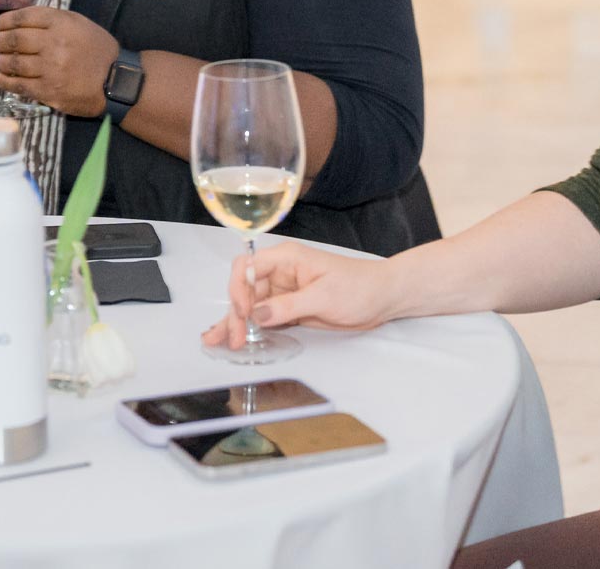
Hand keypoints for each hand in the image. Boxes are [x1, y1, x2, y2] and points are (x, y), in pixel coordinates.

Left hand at [0, 6, 118, 116]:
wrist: (116, 81)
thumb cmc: (98, 49)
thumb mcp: (79, 23)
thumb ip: (52, 19)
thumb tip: (22, 18)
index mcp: (61, 23)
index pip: (23, 17)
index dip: (4, 21)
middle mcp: (53, 43)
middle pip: (15, 39)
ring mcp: (49, 69)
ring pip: (14, 63)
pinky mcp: (48, 91)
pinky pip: (19, 85)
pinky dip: (4, 81)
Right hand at [200, 240, 400, 349]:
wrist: (383, 298)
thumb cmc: (360, 287)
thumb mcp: (324, 296)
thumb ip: (288, 306)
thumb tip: (257, 315)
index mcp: (287, 259)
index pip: (248, 267)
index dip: (239, 289)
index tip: (244, 312)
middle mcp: (280, 273)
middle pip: (245, 290)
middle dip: (235, 313)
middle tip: (235, 339)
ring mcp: (283, 293)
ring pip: (250, 307)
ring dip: (235, 323)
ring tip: (216, 341)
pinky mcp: (289, 309)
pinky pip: (263, 318)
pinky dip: (249, 328)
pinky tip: (233, 337)